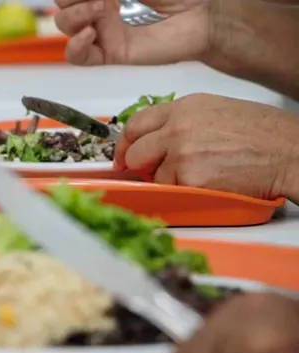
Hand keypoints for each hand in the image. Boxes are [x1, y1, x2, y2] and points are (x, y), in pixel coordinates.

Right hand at [54, 0, 298, 97]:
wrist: (206, 15)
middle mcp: (99, 6)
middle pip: (62, 4)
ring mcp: (103, 30)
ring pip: (65, 26)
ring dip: (75, 15)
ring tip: (101, 8)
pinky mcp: (111, 53)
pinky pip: (78, 56)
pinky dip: (76, 45)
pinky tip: (91, 33)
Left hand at [113, 94, 298, 199]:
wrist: (290, 152)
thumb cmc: (263, 134)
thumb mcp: (216, 111)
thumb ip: (181, 122)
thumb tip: (155, 140)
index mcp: (185, 107)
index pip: (136, 123)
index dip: (125, 143)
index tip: (123, 154)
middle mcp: (178, 127)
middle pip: (134, 152)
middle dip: (139, 166)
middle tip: (152, 172)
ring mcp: (182, 152)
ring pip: (153, 176)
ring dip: (169, 181)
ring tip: (201, 173)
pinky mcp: (190, 178)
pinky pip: (171, 190)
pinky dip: (184, 191)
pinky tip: (208, 181)